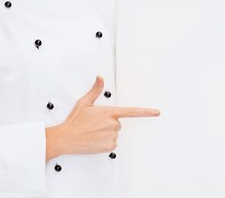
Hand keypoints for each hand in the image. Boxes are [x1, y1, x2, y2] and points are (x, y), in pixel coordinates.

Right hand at [46, 75, 160, 158]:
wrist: (67, 137)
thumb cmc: (75, 120)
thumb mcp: (84, 102)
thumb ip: (95, 90)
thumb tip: (100, 77)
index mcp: (109, 112)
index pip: (132, 111)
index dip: (146, 112)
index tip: (156, 112)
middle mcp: (113, 124)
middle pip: (117, 122)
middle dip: (108, 123)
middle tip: (94, 124)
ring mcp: (112, 136)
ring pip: (114, 133)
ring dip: (106, 132)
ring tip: (92, 132)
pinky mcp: (109, 146)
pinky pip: (112, 143)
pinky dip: (104, 142)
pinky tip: (94, 139)